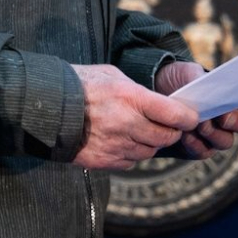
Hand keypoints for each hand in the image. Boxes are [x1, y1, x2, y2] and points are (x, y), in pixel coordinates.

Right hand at [69, 63, 199, 170]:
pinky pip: (130, 162)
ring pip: (149, 152)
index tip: (191, 117)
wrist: (46, 108)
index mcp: (132, 98)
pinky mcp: (104, 161)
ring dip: (150, 144)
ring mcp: (115, 145)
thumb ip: (138, 91)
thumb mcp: (113, 75)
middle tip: (168, 125)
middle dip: (171, 132)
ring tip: (140, 131)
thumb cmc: (80, 85)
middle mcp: (127, 124)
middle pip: (165, 137)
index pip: (174, 115)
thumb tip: (157, 103)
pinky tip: (122, 141)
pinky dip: (132, 154)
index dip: (188, 118)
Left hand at [153, 61, 237, 158]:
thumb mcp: (192, 73)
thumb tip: (214, 91)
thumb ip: (205, 82)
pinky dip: (197, 144)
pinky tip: (186, 135)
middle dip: (233, 121)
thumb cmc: (181, 79)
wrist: (157, 90)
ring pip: (225, 141)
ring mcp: (216, 135)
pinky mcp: (199, 147)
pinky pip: (205, 151)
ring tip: (199, 124)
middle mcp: (232, 119)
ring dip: (214, 133)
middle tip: (223, 116)